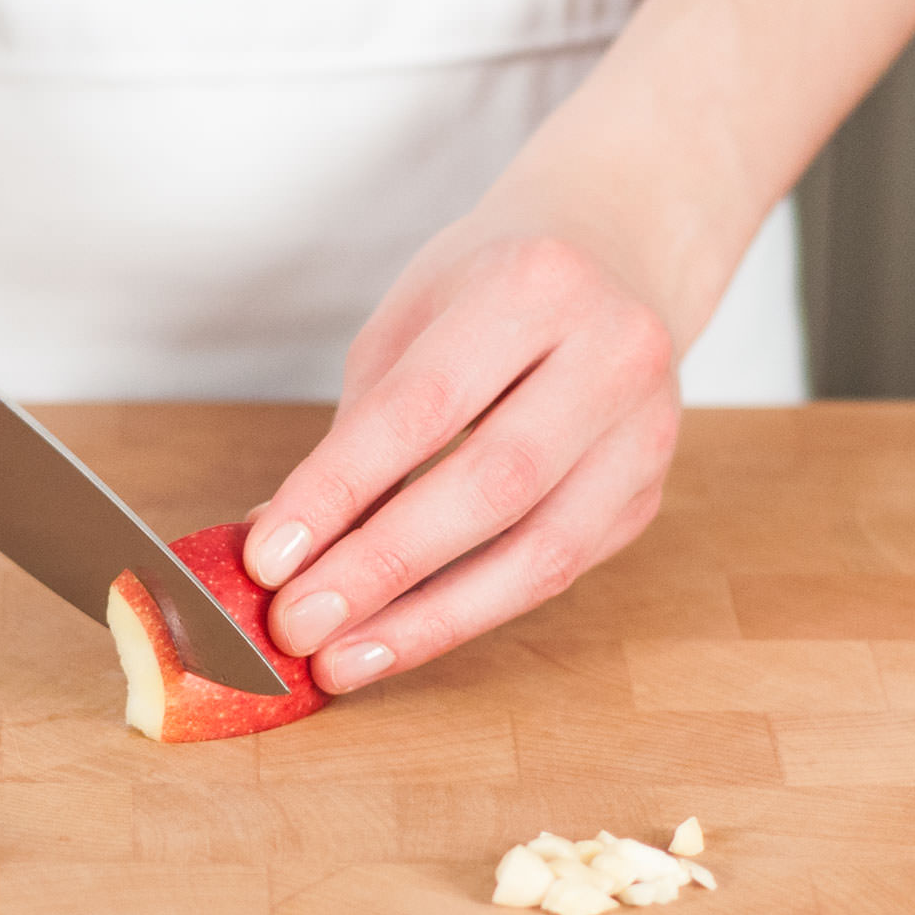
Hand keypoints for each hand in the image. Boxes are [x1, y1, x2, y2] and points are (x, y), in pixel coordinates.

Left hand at [242, 217, 681, 693]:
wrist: (617, 256)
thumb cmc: (489, 290)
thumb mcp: (410, 324)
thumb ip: (354, 434)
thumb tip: (276, 547)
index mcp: (536, 286)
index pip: (422, 408)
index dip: (338, 491)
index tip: (268, 558)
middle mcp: (612, 354)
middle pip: (490, 485)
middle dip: (382, 568)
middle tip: (298, 625)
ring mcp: (646, 431)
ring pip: (540, 553)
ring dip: (429, 619)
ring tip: (344, 658)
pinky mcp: (646, 495)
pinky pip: (555, 574)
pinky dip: (471, 612)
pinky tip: (402, 637)